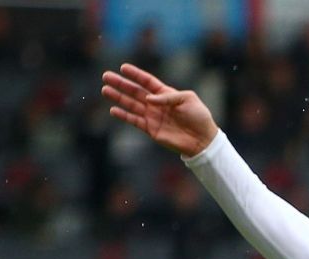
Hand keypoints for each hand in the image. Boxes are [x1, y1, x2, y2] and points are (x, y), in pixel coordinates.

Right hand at [102, 64, 217, 156]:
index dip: (135, 74)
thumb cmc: (199, 117)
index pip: (147, 81)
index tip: (123, 67)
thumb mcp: (187, 99)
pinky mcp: (152, 130)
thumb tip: (149, 99)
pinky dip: (124, 116)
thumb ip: (168, 97)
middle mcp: (157, 104)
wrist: (203, 140)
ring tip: (105, 90)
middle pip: (135, 91)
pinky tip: (113, 110)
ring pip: (131, 105)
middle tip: (106, 76)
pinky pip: (134, 121)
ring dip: (118, 97)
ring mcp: (153, 117)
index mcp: (166, 93)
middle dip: (120, 84)